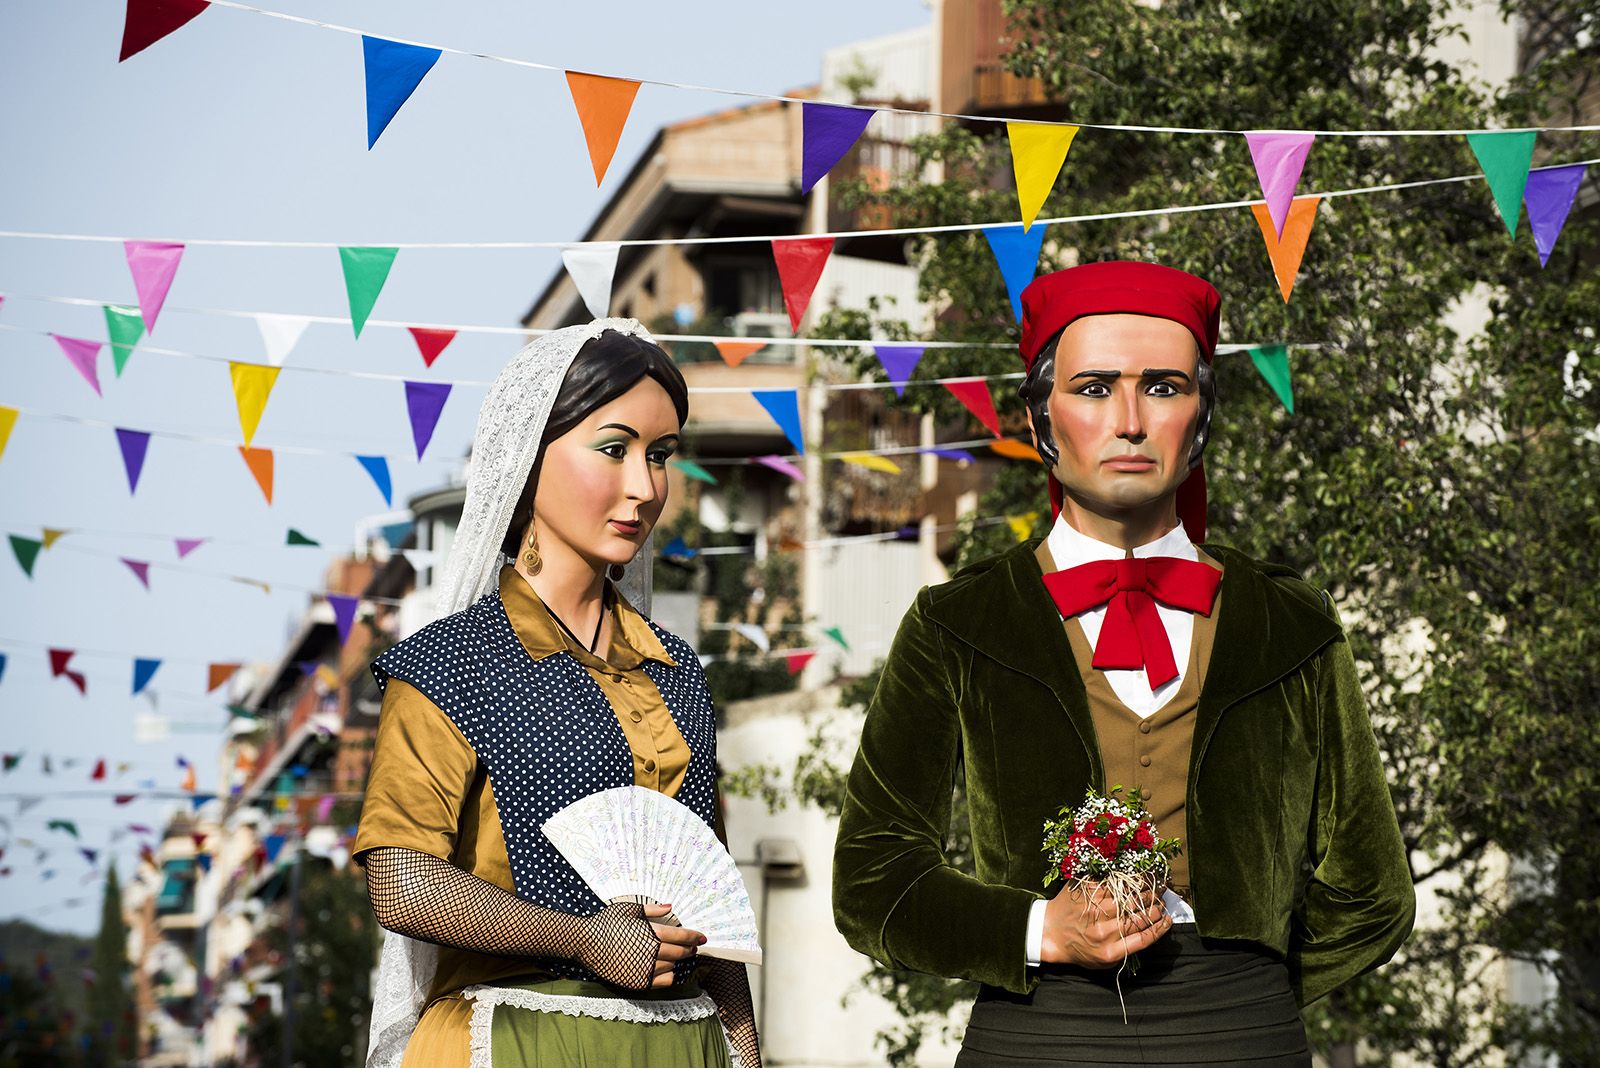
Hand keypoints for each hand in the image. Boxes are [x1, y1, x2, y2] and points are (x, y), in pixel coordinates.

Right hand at [578, 900, 704, 988]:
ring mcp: (645, 969)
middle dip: (689, 949)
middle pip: (680, 953)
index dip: (695, 937)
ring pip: (672, 966)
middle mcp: (651, 953)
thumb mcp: (629, 910)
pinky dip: (668, 974)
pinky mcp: (638, 982)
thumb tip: (671, 907)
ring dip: (675, 961)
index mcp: (652, 933)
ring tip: (673, 955)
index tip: (703, 938)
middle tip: (692, 948)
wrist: (584, 943)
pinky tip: (665, 968)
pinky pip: (663, 981)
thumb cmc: (606, 923)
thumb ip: (652, 909)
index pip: (682, 937)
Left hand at [1039, 879, 1170, 967]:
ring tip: (1155, 889)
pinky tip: (1136, 881)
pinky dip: (1128, 883)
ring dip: (1145, 893)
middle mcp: (1103, 932)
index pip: (1144, 938)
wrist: (1049, 933)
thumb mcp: (1102, 962)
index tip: (1168, 920)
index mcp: (1109, 952)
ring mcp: (1094, 911)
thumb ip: (1125, 951)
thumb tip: (1149, 933)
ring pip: (1129, 899)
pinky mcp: (1087, 894)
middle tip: (1162, 903)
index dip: (1160, 928)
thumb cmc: (1079, 949)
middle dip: (1156, 909)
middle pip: (1140, 918)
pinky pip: (1113, 885)